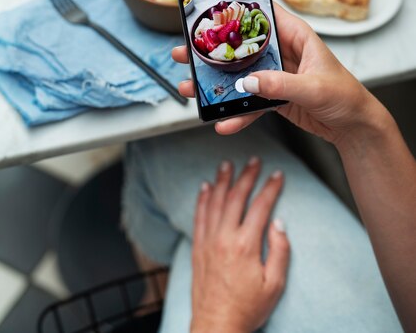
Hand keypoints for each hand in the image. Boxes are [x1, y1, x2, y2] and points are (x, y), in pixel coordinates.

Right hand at [172, 3, 391, 147]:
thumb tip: (248, 82)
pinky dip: (236, 113)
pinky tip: (223, 122)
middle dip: (213, 50)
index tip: (208, 12)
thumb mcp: (314, 88)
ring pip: (239, 75)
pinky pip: (249, 102)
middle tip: (186, 52)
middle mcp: (282, 52)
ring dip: (215, 83)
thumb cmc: (345, 96)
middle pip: (241, 46)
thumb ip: (280, 85)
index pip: (263, 15)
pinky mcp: (273, 96)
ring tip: (190, 88)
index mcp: (296, 36)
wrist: (354, 127)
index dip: (237, 10)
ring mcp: (275, 75)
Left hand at [191, 158, 288, 332]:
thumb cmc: (248, 308)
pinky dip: (202, 198)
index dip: (270, 187)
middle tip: (254, 161)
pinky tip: (205, 186)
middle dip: (246, 176)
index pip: (260, 206)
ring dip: (222, 180)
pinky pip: (199, 216)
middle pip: (236, 197)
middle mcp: (224, 238)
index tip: (277, 174)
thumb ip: (280, 251)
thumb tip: (279, 223)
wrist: (217, 325)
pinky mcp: (197, 248)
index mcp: (245, 245)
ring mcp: (208, 241)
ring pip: (214, 202)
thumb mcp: (275, 285)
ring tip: (227, 164)